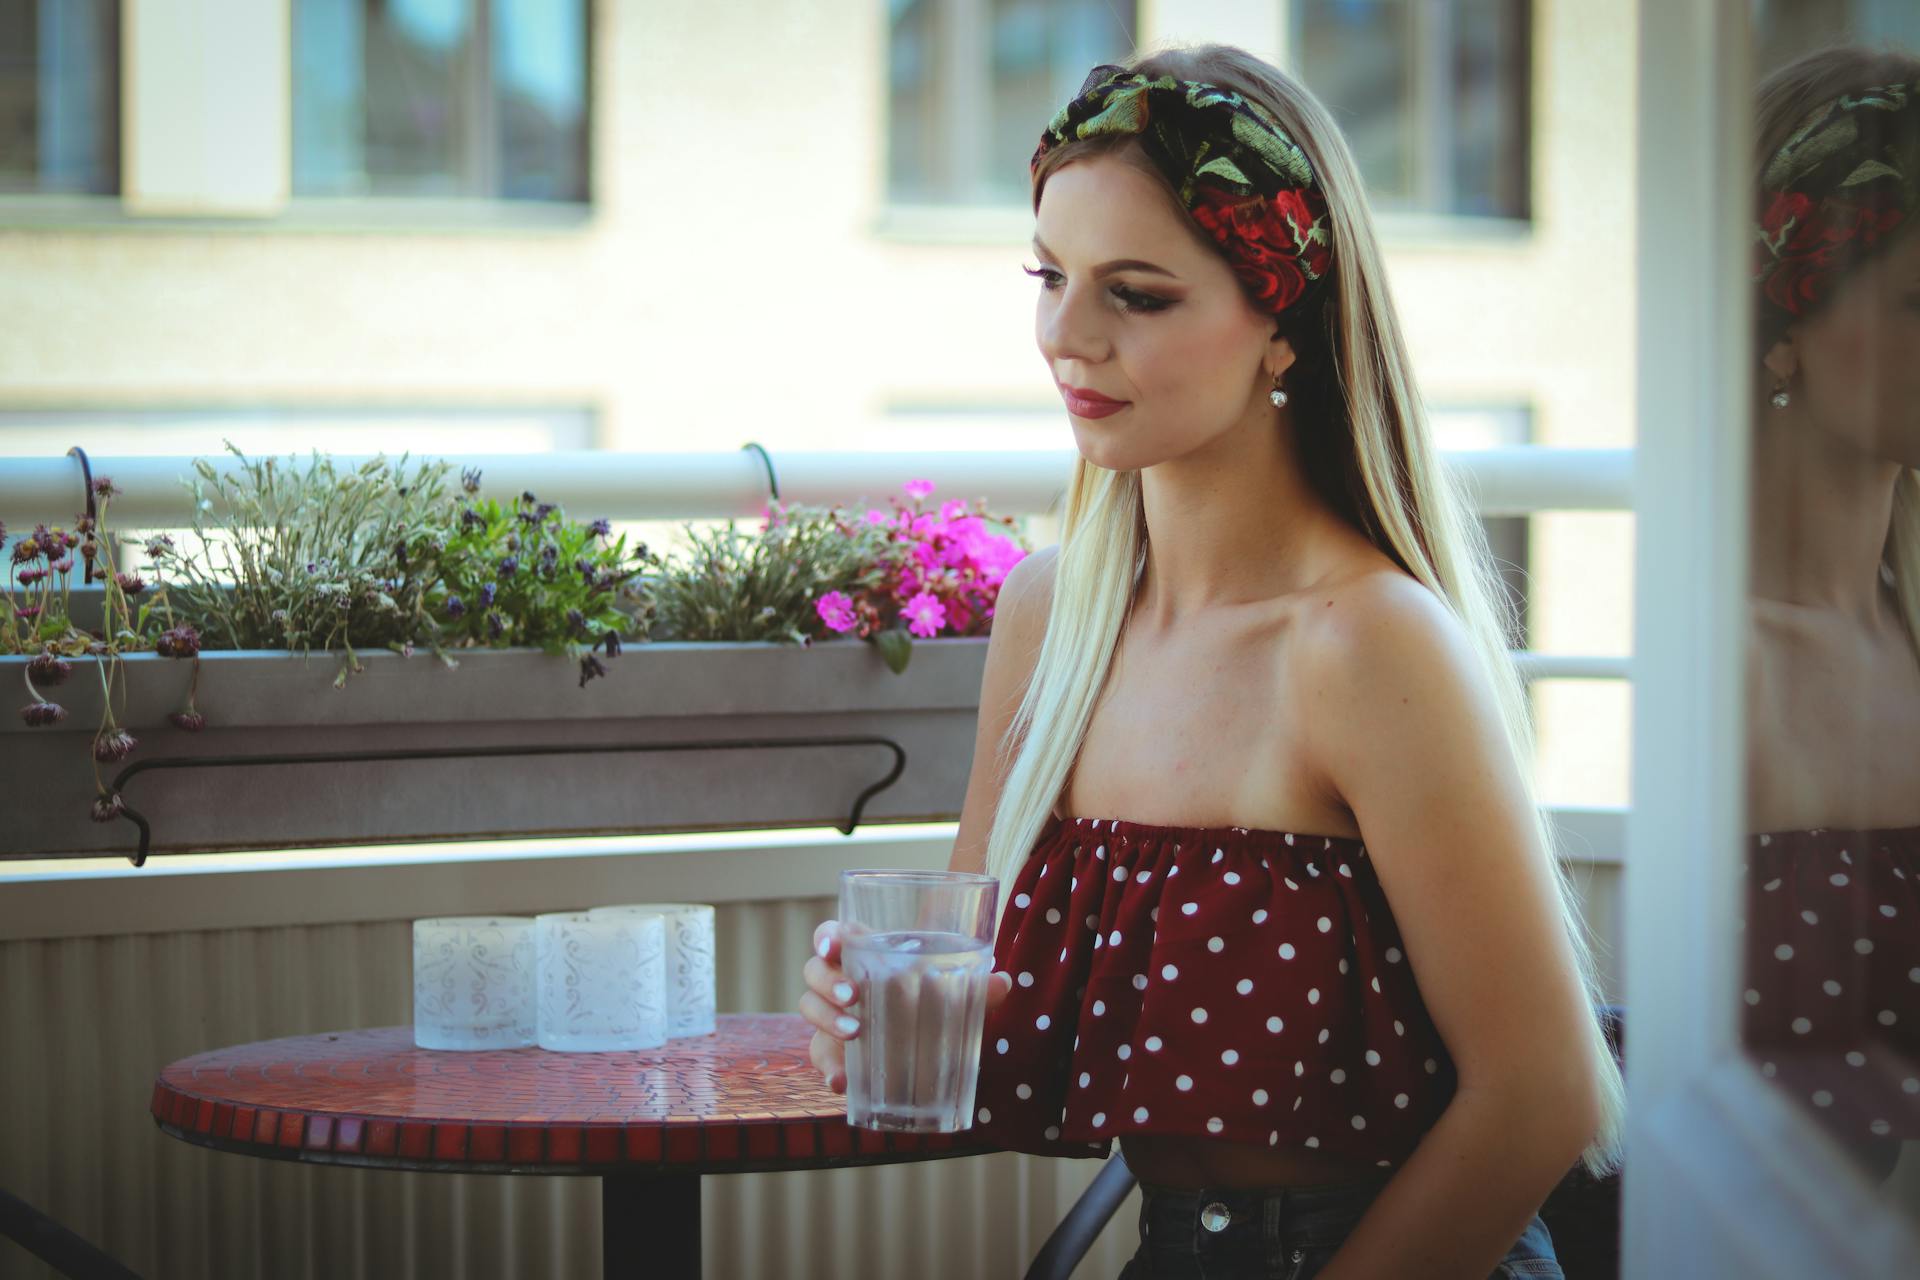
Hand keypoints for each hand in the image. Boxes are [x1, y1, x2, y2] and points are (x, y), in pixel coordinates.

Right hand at [800, 918, 1013, 1093]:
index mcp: (864, 953)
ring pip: (810, 1007)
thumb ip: (978, 985)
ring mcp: (832, 1014)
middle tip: (853, 996)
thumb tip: (1002, 983)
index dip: (826, 937)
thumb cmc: (933, 997)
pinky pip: (819, 1055)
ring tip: (854, 1033)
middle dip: (828, 982)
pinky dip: (828, 1068)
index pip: (832, 936)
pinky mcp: (832, 1049)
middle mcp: (841, 980)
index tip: (834, 946)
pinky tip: (840, 1081)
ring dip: (827, 1018)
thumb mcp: (955, 990)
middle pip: (814, 970)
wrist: (926, 1036)